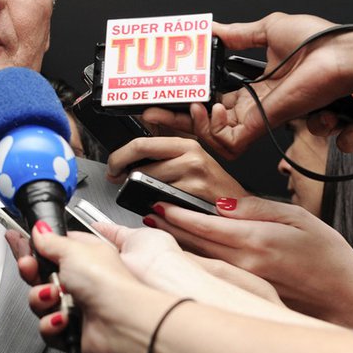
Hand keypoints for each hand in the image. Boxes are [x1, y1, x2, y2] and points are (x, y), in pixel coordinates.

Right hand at [24, 225, 172, 352]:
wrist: (121, 322)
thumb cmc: (109, 283)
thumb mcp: (74, 250)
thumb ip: (51, 240)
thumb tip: (39, 229)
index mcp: (84, 257)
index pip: (50, 249)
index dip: (32, 246)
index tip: (17, 240)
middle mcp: (80, 281)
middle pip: (40, 275)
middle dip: (32, 272)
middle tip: (31, 268)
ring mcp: (75, 307)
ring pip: (39, 302)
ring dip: (42, 298)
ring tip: (55, 296)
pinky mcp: (71, 331)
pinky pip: (46, 326)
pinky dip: (52, 323)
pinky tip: (63, 318)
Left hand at [106, 136, 249, 200]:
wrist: (239, 208)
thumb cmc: (212, 188)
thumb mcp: (191, 162)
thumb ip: (164, 157)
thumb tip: (128, 160)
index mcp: (186, 144)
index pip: (141, 143)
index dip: (119, 156)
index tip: (113, 164)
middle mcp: (191, 156)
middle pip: (140, 164)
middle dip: (120, 173)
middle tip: (115, 178)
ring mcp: (193, 177)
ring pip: (147, 183)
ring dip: (136, 190)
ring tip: (139, 192)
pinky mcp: (193, 196)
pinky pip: (160, 201)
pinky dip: (152, 204)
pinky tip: (156, 205)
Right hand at [143, 13, 352, 158]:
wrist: (342, 54)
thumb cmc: (319, 42)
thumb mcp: (268, 30)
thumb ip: (237, 34)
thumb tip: (213, 29)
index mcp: (255, 88)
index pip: (213, 102)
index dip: (189, 100)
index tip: (167, 91)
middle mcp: (253, 106)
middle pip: (206, 123)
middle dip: (176, 119)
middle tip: (153, 109)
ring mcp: (257, 117)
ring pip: (213, 137)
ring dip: (193, 125)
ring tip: (190, 107)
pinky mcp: (263, 124)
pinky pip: (228, 142)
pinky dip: (211, 130)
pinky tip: (209, 109)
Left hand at [144, 196, 352, 330]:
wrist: (348, 301)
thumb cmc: (330, 260)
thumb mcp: (299, 218)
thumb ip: (257, 207)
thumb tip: (223, 203)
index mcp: (256, 240)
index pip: (204, 224)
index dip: (177, 213)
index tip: (159, 204)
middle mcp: (245, 264)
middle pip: (194, 243)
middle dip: (167, 228)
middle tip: (147, 214)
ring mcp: (243, 284)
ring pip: (199, 260)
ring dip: (175, 246)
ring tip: (156, 232)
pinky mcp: (246, 296)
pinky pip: (212, 276)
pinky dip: (194, 263)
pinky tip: (183, 256)